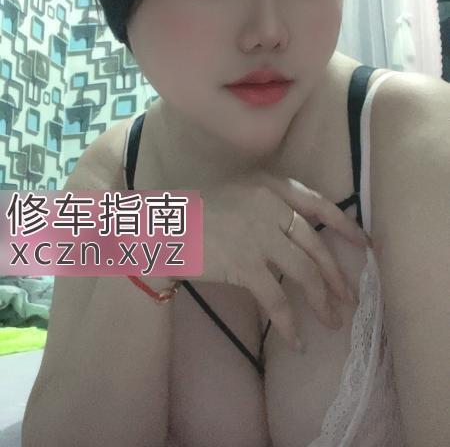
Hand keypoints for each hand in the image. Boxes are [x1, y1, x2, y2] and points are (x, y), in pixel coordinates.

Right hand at [194, 170, 370, 351]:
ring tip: (331, 322)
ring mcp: (258, 235)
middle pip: (316, 246)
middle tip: (349, 299)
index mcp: (270, 186)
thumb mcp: (238, 194)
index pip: (319, 204)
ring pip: (304, 273)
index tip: (364, 246)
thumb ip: (269, 207)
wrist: (160, 227)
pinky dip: (290, 324)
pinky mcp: (244, 264)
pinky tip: (297, 341)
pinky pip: (277, 299)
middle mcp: (270, 206)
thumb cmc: (195, 210)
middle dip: (337, 277)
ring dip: (322, 302)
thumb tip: (300, 239)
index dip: (346, 227)